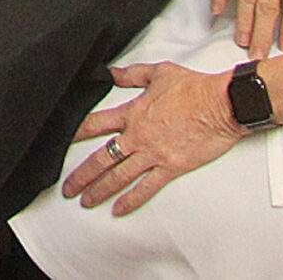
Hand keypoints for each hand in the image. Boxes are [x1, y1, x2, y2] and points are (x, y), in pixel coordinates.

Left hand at [62, 62, 242, 214]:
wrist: (221, 104)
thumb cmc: (195, 88)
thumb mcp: (159, 72)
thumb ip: (132, 74)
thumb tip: (112, 72)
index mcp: (133, 113)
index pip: (96, 124)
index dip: (76, 133)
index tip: (61, 141)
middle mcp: (138, 136)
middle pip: (102, 158)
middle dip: (82, 175)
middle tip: (68, 187)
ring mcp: (153, 154)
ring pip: (119, 176)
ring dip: (100, 190)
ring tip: (86, 201)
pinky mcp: (170, 167)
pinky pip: (147, 187)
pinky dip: (132, 200)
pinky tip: (119, 209)